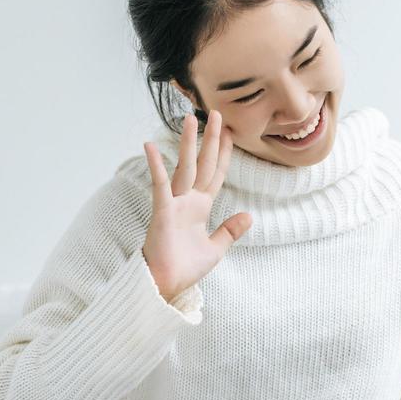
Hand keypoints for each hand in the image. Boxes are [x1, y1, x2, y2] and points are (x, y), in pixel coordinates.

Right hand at [141, 109, 251, 301]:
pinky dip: (156, 166)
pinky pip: (160, 186)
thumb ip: (230, 231)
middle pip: (203, 164)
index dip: (224, 154)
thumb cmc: (186, 268)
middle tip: (218, 114)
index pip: (215, 174)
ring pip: (184, 167)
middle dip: (210, 140)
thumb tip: (248, 216)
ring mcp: (174, 204)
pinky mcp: (162, 212)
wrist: (166, 285)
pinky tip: (151, 146)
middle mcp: (188, 200)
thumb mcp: (216, 248)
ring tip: (190, 118)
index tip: (230, 134)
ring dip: (187, 143)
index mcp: (201, 207)